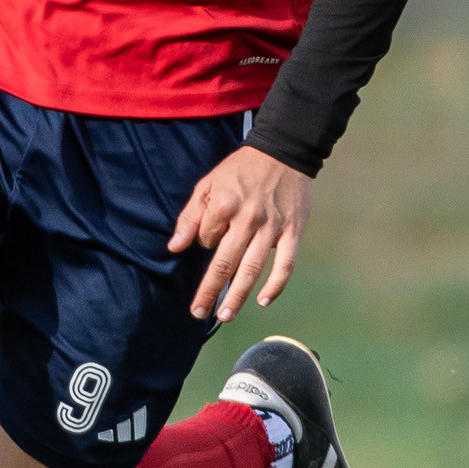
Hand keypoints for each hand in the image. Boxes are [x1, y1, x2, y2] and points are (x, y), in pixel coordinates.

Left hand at [167, 143, 313, 321]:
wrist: (284, 152)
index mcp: (225, 205)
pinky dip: (275, 285)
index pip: (205, 239)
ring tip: (225, 315)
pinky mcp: (293, 231)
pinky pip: (285, 264)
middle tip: (199, 313)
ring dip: (238, 296)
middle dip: (210, 291)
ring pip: (252, 270)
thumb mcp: (208, 184)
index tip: (208, 240)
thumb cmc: (241, 170)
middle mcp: (248, 219)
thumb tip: (175, 247)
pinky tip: (263, 300)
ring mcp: (272, 227)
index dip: (203, 243)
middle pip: (226, 264)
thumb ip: (190, 216)